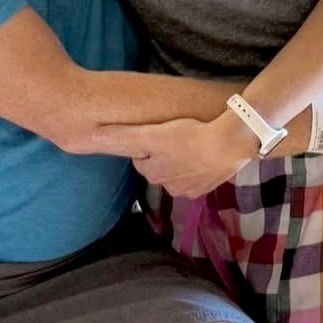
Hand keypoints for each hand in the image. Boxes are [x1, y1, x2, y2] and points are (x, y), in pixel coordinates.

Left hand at [91, 112, 258, 198]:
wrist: (230, 144)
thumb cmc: (188, 136)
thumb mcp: (150, 134)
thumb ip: (122, 136)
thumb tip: (92, 135)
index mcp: (154, 175)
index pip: (142, 159)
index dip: (147, 144)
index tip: (157, 133)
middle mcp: (171, 188)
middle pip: (160, 167)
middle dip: (164, 154)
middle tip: (175, 134)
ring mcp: (192, 190)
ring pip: (180, 172)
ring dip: (182, 159)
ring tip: (192, 140)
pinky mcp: (211, 186)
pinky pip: (199, 175)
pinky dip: (199, 164)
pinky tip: (205, 150)